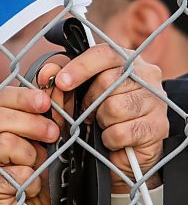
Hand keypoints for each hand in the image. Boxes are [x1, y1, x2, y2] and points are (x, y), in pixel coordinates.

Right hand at [0, 86, 59, 204]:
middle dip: (31, 123)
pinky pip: (11, 172)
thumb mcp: (51, 136)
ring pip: (4, 142)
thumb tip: (52, 73)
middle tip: (53, 133)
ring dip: (31, 154)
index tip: (45, 101)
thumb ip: (53, 107)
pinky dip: (30, 178)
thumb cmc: (41, 172)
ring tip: (38, 165)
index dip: (23, 96)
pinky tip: (30, 185)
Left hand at [51, 43, 168, 192]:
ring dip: (101, 121)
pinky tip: (114, 138)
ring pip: (113, 107)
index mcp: (126, 61)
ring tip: (105, 124)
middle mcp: (146, 76)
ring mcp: (155, 101)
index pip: (105, 54)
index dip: (80, 67)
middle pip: (107, 81)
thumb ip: (62, 81)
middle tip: (89, 113)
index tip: (61, 82)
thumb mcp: (80, 95)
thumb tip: (45, 74)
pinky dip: (110, 139)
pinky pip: (120, 132)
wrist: (126, 150)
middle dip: (90, 102)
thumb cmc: (102, 116)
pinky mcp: (157, 127)